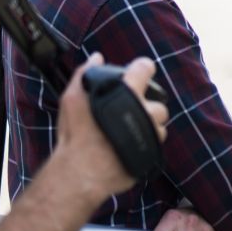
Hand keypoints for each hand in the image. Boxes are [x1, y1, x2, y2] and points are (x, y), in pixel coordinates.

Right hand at [48, 55, 167, 203]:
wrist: (81, 173)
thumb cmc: (75, 135)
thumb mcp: (71, 100)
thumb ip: (84, 74)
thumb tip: (97, 57)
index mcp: (128, 94)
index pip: (145, 69)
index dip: (143, 68)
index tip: (141, 71)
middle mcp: (145, 113)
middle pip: (159, 104)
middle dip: (148, 106)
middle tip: (132, 112)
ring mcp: (150, 136)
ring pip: (160, 127)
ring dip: (150, 127)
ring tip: (131, 132)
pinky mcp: (151, 155)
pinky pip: (155, 147)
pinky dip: (147, 144)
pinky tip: (130, 146)